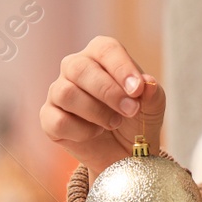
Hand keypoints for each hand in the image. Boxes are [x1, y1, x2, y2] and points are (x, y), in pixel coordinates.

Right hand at [40, 35, 166, 177]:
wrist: (124, 152)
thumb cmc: (136, 119)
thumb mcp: (152, 106)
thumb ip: (152, 93)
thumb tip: (147, 83)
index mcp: (100, 55)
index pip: (105, 49)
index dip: (121, 67)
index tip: (137, 89)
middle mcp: (75, 67)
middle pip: (79, 68)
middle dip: (108, 92)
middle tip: (130, 110)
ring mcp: (58, 92)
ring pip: (66, 93)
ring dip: (96, 112)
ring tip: (114, 123)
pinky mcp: (49, 117)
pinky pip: (59, 121)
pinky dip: (82, 131)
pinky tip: (95, 133)